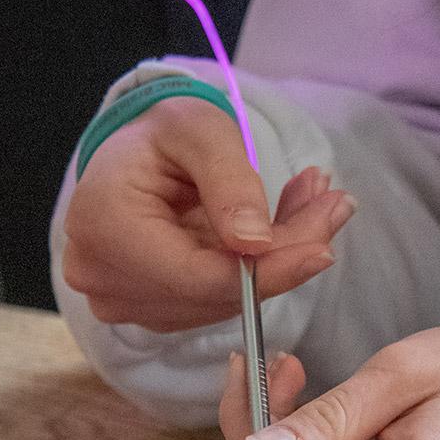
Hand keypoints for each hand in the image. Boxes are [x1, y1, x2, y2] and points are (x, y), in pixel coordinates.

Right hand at [62, 94, 354, 331]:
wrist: (136, 152)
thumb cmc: (163, 131)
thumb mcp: (199, 130)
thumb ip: (229, 182)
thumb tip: (256, 244)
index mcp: (104, 230)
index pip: (197, 277)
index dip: (267, 272)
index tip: (323, 249)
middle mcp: (105, 280)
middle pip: (216, 292)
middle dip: (285, 256)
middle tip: (335, 207)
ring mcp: (124, 302)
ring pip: (225, 300)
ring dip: (280, 258)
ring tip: (316, 204)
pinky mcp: (152, 309)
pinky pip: (219, 299)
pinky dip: (259, 266)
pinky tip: (286, 224)